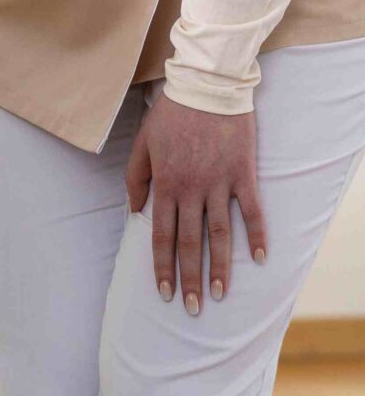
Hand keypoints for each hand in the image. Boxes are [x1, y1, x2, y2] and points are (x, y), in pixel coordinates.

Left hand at [126, 90, 268, 314]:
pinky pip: (252, 211)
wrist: (206, 86)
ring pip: (221, 234)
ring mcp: (220, 183)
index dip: (161, 266)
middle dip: (190, 278)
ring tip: (222, 294)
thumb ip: (137, 180)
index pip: (161, 236)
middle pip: (190, 243)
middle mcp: (192, 189)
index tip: (163, 292)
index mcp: (165, 184)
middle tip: (193, 308)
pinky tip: (259, 259)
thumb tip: (136, 214)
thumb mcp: (143, 144)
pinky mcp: (244, 174)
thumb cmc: (170, 114)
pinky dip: (258, 235)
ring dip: (222, 267)